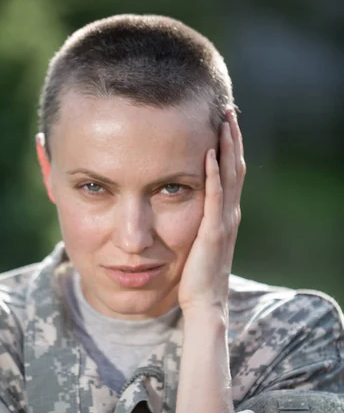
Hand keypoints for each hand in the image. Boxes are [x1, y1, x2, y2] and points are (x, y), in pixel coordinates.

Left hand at [178, 109, 245, 315]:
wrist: (204, 303)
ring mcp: (223, 223)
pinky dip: (214, 175)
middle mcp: (229, 214)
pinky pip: (214, 198)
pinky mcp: (213, 233)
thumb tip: (179, 205)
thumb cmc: (196, 275)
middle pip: (235, 167)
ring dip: (228, 148)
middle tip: (228, 110)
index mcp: (224, 215)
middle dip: (232, 138)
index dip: (230, 147)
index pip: (230, 173)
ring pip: (230, 177)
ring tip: (224, 121)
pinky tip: (209, 154)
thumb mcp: (197, 242)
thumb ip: (196, 222)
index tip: (223, 122)